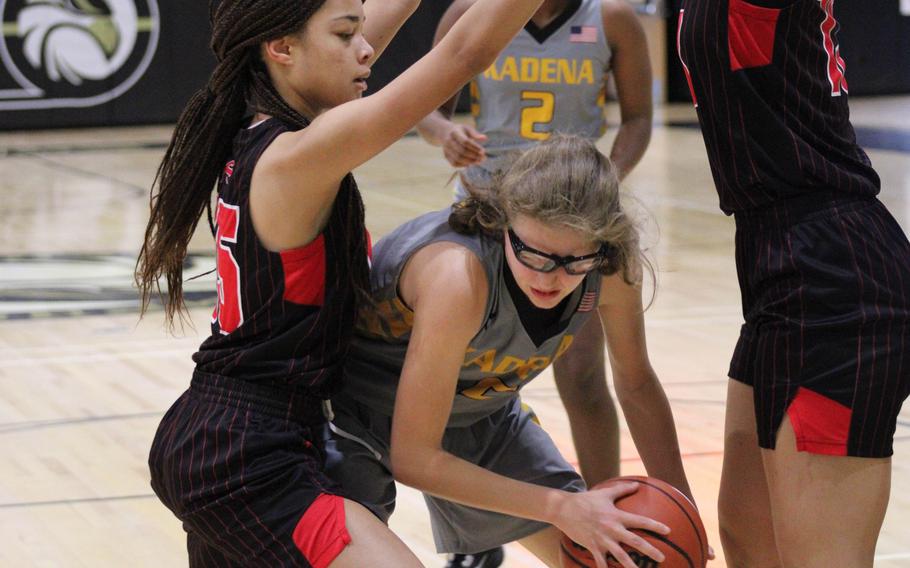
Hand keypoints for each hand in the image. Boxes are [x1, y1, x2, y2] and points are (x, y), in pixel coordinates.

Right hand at [441, 123, 486, 166]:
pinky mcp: (446, 155)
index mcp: (455, 132)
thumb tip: (484, 138)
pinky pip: (454, 163)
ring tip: (478, 161)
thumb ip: (475, 134)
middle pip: (462, 151)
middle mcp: (449, 141)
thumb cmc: (460, 131)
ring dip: (469, 161)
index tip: (483, 151)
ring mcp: (446, 149)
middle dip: (474, 156)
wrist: (445, 133)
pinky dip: (463, 165)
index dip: (475, 147)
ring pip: (458, 158)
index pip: (465, 141)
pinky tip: (470, 164)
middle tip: (483, 158)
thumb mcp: (467, 128)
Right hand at [555, 482, 669, 567]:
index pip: (640, 521)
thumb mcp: (605, 493)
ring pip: (620, 556)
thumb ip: (622, 489)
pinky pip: (601, 562)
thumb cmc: (586, 500)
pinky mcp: (592, 547)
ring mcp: (602, 540)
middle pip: (635, 542)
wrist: (564, 509)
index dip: (654, 525)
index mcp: (616, 516)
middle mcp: (612, 529)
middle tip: (662, 557)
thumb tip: (638, 484)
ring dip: (632, 566)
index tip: (668, 531)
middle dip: (650, 550)